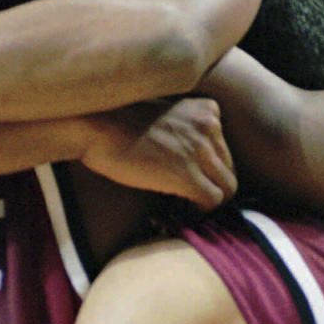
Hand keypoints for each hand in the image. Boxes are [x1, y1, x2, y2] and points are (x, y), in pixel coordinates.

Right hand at [82, 97, 235, 209]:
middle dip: (211, 186)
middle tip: (188, 199)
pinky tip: (179, 212)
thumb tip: (190, 161)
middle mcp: (209, 127)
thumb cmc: (116, 120)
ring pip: (227, 188)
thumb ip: (185, 129)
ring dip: (206, 202)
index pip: (224, 150)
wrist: (94, 125)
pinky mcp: (186, 174)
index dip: (209, 170)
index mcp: (206, 110)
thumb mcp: (164, 112)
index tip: (191, 179)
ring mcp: (200, 151)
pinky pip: (211, 202)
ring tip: (183, 207)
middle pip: (229, 170)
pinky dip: (198, 212)